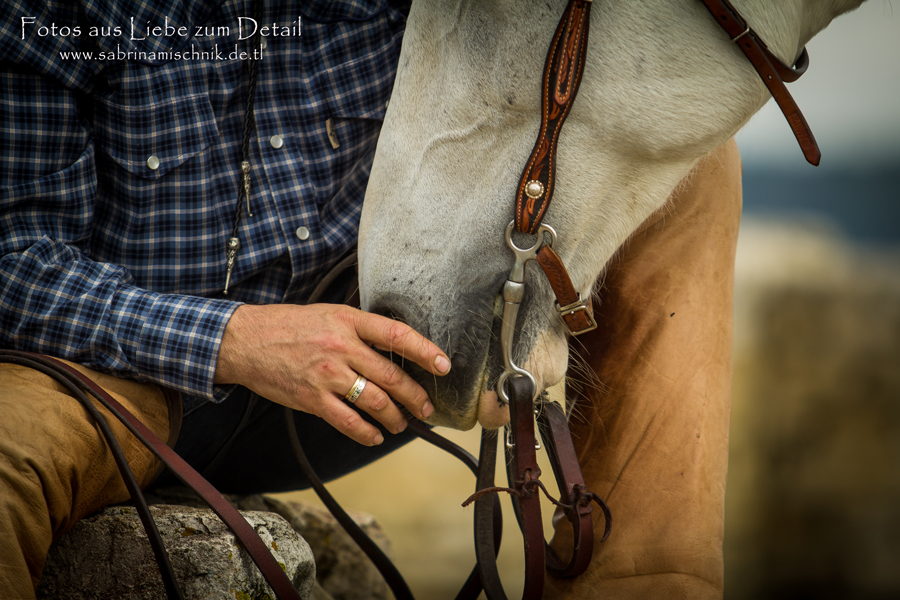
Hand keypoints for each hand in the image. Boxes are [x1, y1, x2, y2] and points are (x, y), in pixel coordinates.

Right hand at [214, 303, 450, 445]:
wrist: (246, 341)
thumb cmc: (290, 326)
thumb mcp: (329, 313)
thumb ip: (360, 328)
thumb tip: (395, 344)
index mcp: (348, 321)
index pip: (396, 335)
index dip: (425, 351)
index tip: (444, 364)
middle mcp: (341, 347)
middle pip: (391, 375)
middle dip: (415, 396)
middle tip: (426, 408)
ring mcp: (327, 375)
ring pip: (374, 401)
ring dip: (395, 417)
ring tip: (402, 424)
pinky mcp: (312, 398)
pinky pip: (348, 422)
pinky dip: (366, 433)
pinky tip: (375, 436)